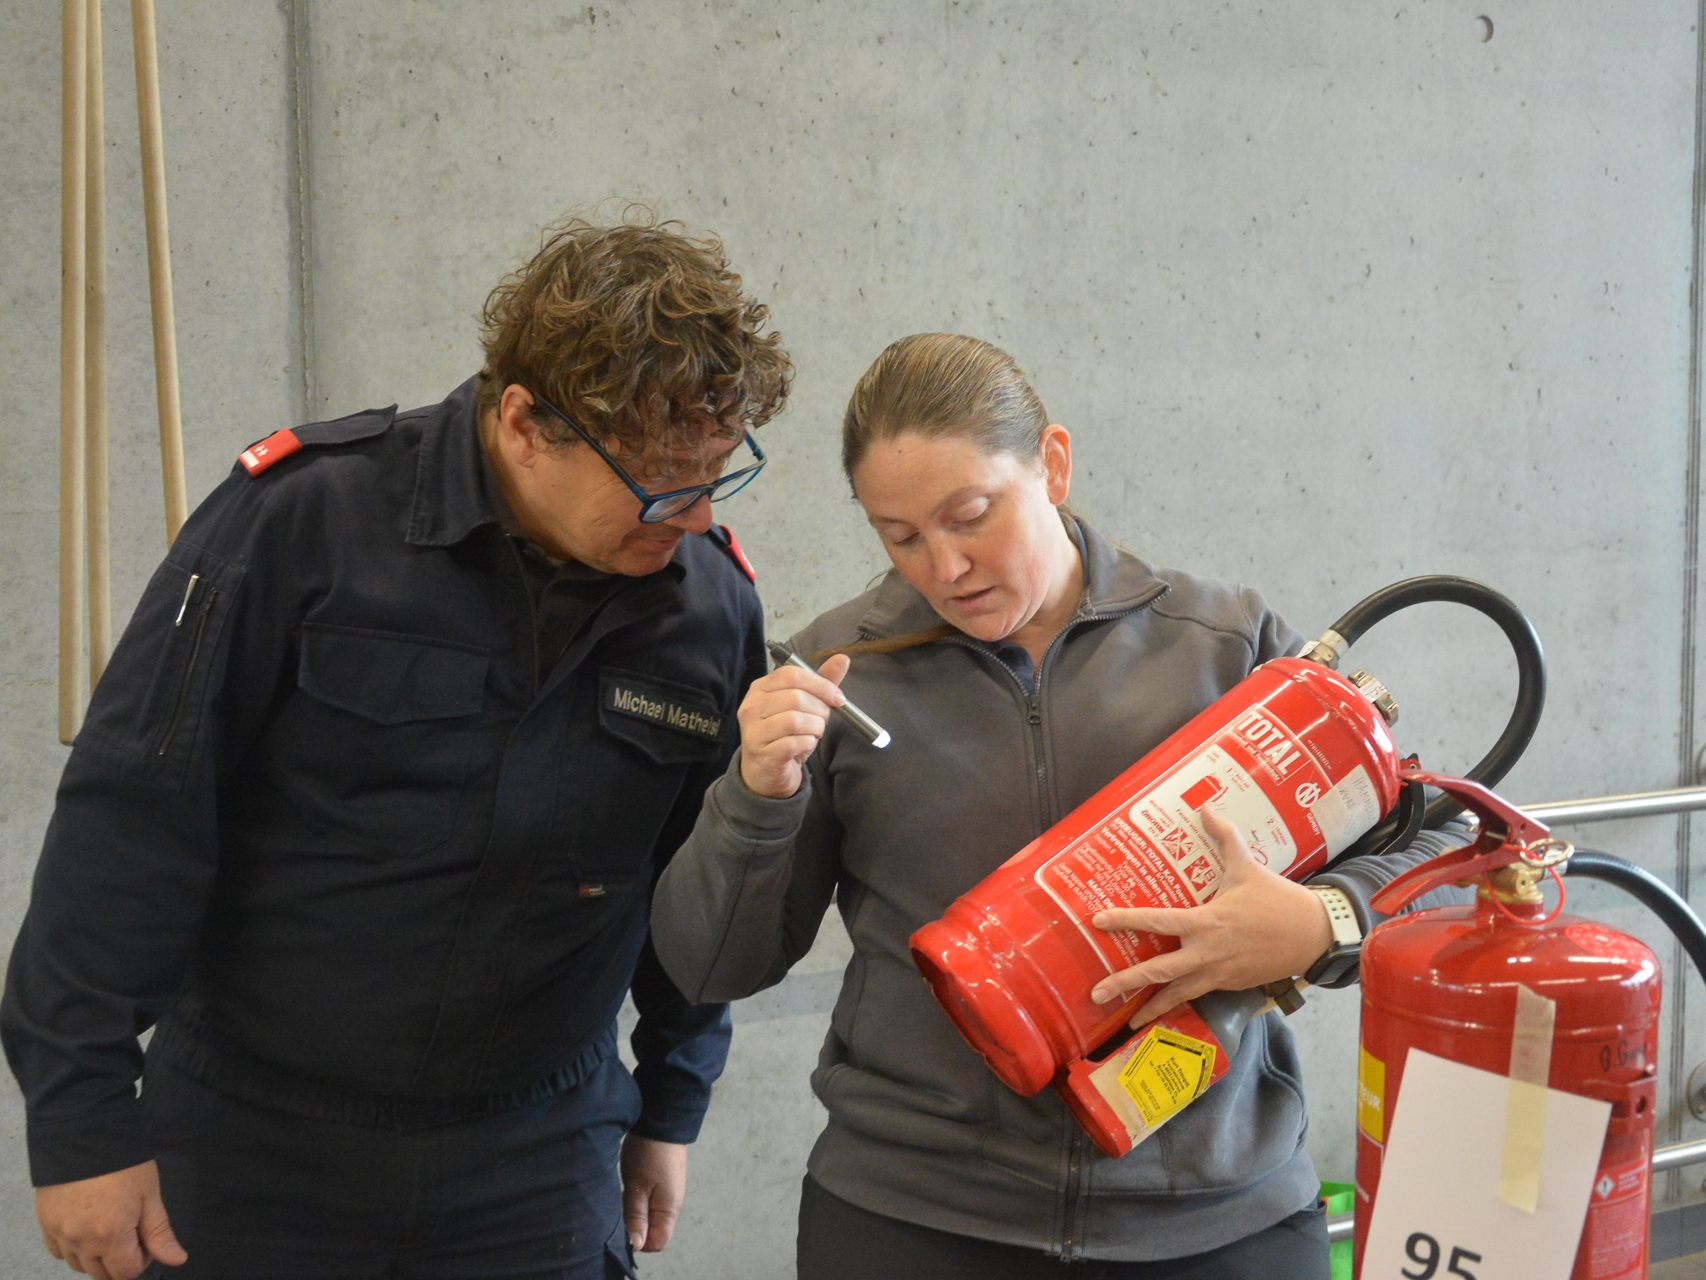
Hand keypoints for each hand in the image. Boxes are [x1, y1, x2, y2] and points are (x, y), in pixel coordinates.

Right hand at [35, 1160, 186, 1279]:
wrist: (84, 1136)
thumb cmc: (121, 1162)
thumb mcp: (149, 1195)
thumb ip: (159, 1232)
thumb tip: (176, 1259)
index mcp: (110, 1237)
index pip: (127, 1273)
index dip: (143, 1260)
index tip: (146, 1239)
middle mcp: (81, 1242)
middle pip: (102, 1274)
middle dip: (120, 1261)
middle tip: (130, 1233)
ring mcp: (60, 1234)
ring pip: (78, 1265)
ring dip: (96, 1256)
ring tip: (109, 1228)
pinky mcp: (45, 1224)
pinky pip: (58, 1251)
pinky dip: (72, 1248)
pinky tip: (85, 1228)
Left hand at [619, 1135, 687, 1253]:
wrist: (661, 1120)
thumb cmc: (649, 1154)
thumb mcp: (637, 1186)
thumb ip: (637, 1217)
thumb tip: (637, 1246)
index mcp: (669, 1210)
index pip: (658, 1243)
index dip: (639, 1243)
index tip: (622, 1230)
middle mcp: (672, 1205)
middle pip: (654, 1231)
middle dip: (634, 1228)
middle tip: (618, 1212)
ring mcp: (668, 1192)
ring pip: (650, 1216)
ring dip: (634, 1213)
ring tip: (621, 1197)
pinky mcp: (663, 1182)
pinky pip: (650, 1202)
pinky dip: (637, 1201)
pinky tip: (626, 1188)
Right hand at [736, 653, 851, 798]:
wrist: (765, 771)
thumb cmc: (784, 733)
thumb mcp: (802, 705)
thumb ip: (821, 682)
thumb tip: (842, 658)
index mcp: (761, 688)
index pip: (792, 674)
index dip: (820, 684)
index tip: (838, 698)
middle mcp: (752, 706)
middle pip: (796, 697)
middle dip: (820, 710)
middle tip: (822, 722)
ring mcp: (754, 730)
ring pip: (796, 720)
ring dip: (815, 729)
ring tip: (813, 735)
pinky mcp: (762, 753)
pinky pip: (795, 743)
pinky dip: (808, 744)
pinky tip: (804, 747)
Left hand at [1087, 807, 1332, 1023]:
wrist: (1313, 935)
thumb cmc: (1277, 900)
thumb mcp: (1248, 865)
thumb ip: (1224, 837)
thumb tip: (1206, 807)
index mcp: (1206, 922)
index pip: (1157, 921)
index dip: (1126, 920)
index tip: (1099, 922)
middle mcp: (1206, 953)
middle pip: (1158, 972)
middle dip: (1125, 983)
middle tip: (1095, 994)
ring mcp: (1217, 974)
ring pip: (1176, 994)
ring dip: (1150, 1008)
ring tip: (1125, 1023)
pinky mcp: (1228, 985)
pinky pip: (1196, 996)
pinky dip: (1178, 1005)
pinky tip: (1161, 1013)